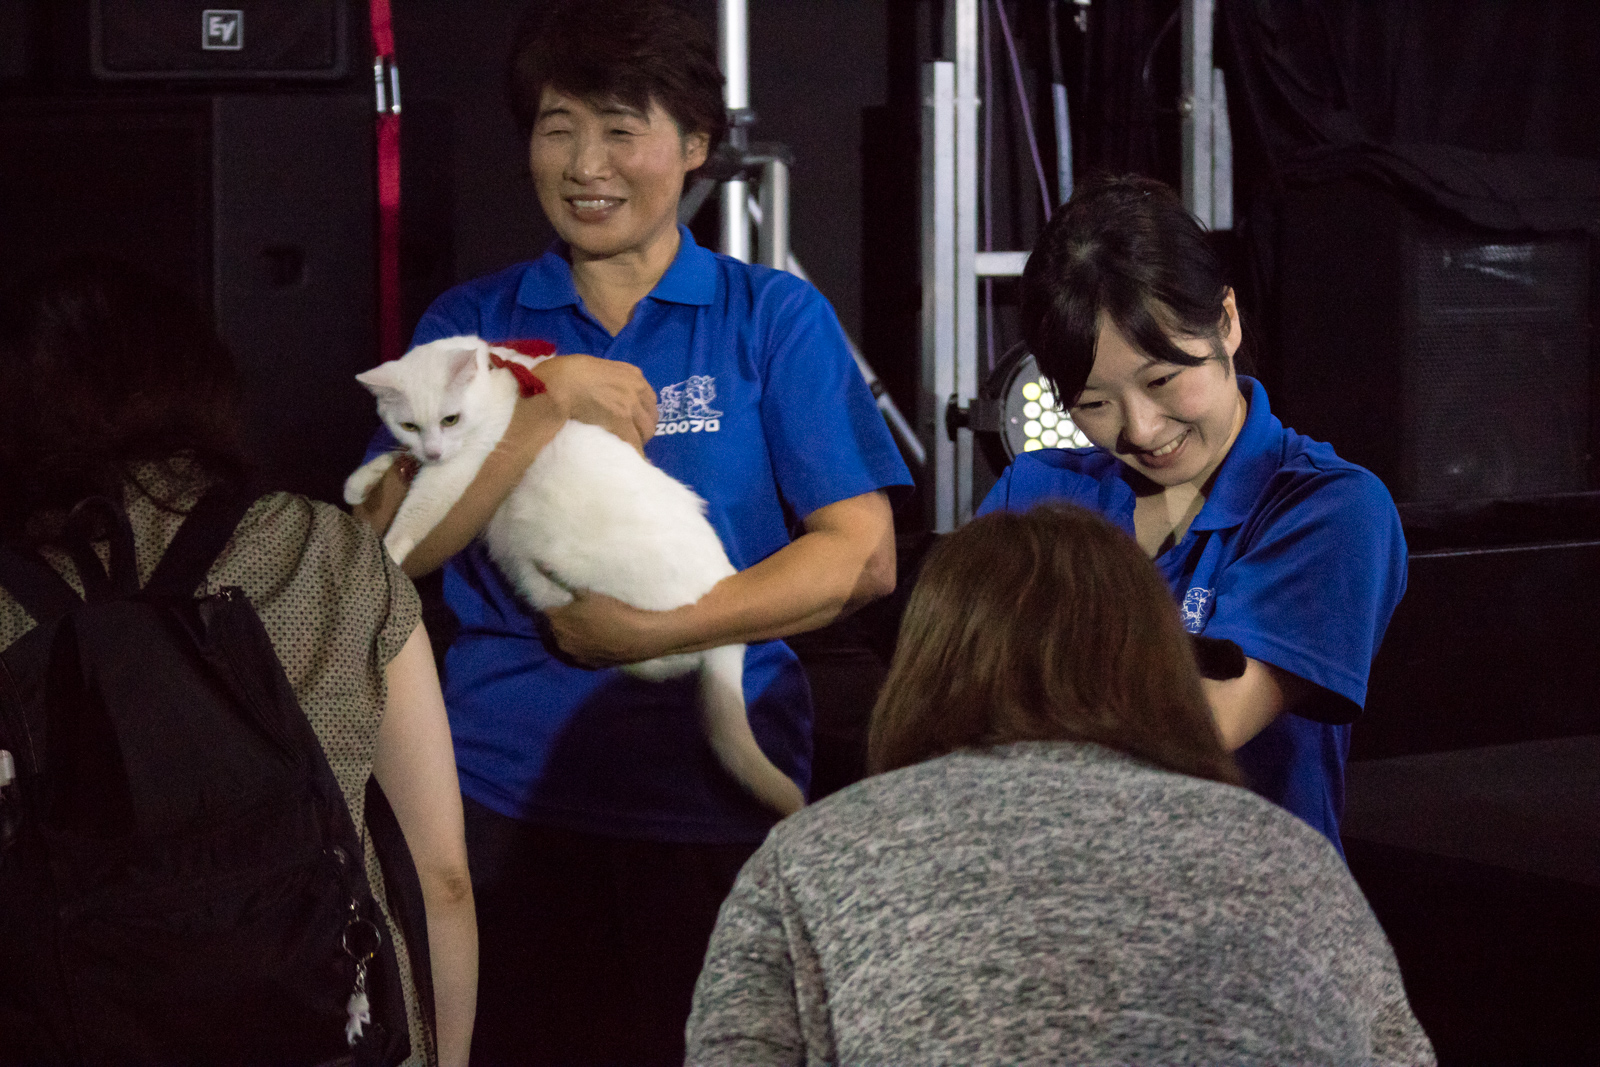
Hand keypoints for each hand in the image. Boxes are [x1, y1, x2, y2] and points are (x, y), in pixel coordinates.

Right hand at [525, 354, 656, 454]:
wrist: (560, 382)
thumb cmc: (568, 373)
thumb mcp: (596, 368)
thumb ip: (609, 380)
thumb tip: (606, 395)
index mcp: (632, 375)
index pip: (649, 400)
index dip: (642, 414)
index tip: (635, 423)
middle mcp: (636, 389)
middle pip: (651, 417)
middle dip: (642, 430)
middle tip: (630, 439)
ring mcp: (630, 405)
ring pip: (646, 431)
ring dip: (638, 441)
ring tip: (625, 450)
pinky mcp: (621, 422)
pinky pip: (633, 443)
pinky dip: (632, 452)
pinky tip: (626, 460)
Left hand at [544, 591, 681, 667]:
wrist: (640, 636)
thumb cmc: (613, 610)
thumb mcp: (588, 591)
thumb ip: (561, 580)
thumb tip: (539, 563)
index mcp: (557, 622)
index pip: (545, 611)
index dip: (554, 604)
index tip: (563, 599)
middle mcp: (561, 641)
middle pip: (554, 628)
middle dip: (561, 620)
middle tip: (575, 611)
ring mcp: (575, 655)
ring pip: (566, 642)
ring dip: (571, 635)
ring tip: (586, 626)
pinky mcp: (589, 665)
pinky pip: (580, 653)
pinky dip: (584, 646)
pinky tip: (595, 639)